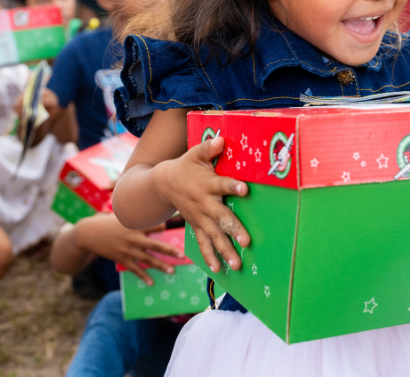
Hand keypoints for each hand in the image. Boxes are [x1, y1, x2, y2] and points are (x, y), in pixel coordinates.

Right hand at [74, 214, 182, 284]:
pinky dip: (144, 276)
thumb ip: (138, 214)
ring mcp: (128, 249)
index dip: (168, 225)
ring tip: (172, 272)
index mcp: (136, 224)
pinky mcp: (122, 258)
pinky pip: (135, 269)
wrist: (89, 233)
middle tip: (182, 256)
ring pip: (148, 259)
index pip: (156, 224)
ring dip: (161, 266)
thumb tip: (152, 211)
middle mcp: (134, 237)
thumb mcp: (123, 215)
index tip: (181, 226)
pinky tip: (152, 283)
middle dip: (170, 251)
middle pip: (156, 245)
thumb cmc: (109, 222)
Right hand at [154, 137, 249, 272]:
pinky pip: (202, 243)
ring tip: (237, 264)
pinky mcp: (196, 226)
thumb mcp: (195, 153)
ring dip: (225, 250)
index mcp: (207, 184)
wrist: (162, 183)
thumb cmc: (186, 166)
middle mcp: (204, 203)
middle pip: (220, 217)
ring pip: (213, 236)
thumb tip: (222, 139)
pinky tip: (217, 269)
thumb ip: (209, 148)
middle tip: (246, 242)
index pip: (222, 184)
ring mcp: (199, 218)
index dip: (232, 186)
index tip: (244, 189)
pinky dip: (209, 256)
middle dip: (233, 230)